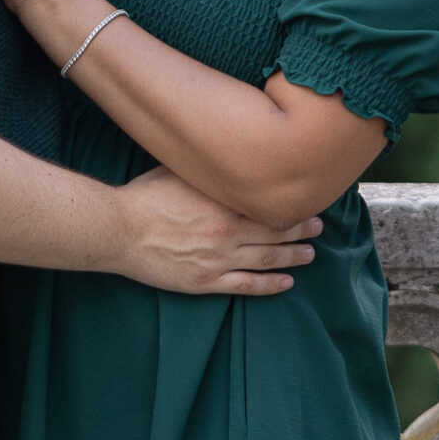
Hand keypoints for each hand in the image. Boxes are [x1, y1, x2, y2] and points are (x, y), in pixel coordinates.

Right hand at [114, 166, 320, 296]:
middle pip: (276, 231)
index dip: (291, 205)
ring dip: (292, 257)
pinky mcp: (206, 282)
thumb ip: (209, 170)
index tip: (307, 200)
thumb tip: (228, 154)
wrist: (120, 229)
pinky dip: (270, 285)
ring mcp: (219, 259)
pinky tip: (286, 283)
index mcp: (224, 202)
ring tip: (310, 255)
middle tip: (319, 226)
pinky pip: (246, 285)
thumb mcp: (181, 171)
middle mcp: (228, 231)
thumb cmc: (146, 196)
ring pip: (267, 259)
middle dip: (300, 230)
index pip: (269, 204)